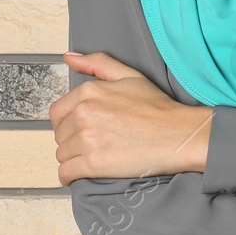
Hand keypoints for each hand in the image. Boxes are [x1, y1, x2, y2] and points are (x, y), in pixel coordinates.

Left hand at [51, 51, 213, 185]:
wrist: (178, 134)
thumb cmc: (158, 108)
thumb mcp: (129, 75)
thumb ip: (97, 63)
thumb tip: (70, 58)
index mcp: (89, 92)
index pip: (57, 112)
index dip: (68, 122)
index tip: (80, 128)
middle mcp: (84, 114)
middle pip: (59, 134)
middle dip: (71, 140)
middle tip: (92, 143)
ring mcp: (87, 139)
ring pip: (62, 154)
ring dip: (74, 158)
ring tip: (94, 156)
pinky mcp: (93, 163)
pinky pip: (66, 173)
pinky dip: (70, 176)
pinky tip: (81, 174)